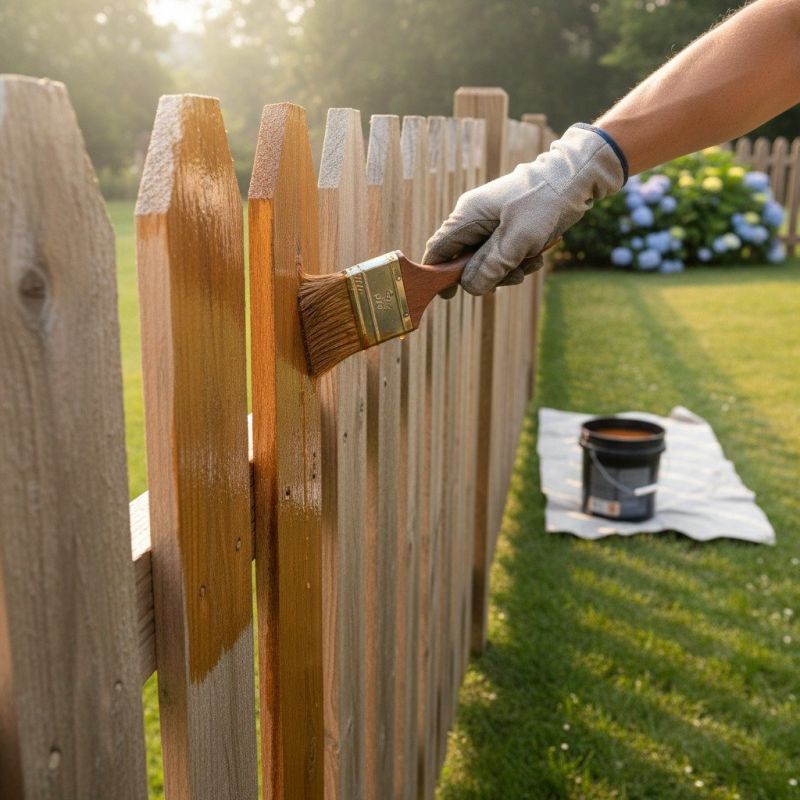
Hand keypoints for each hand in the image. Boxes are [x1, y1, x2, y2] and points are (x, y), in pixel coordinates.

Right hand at [423, 124, 626, 295]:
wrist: (574, 178)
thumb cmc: (544, 203)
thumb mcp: (517, 240)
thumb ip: (490, 266)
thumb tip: (470, 288)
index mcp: (467, 215)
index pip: (439, 249)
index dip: (438, 274)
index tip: (449, 295)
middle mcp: (474, 219)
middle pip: (464, 261)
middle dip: (488, 274)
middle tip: (513, 276)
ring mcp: (490, 223)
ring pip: (487, 261)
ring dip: (508, 269)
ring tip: (531, 263)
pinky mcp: (507, 227)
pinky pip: (503, 254)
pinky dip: (518, 260)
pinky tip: (537, 256)